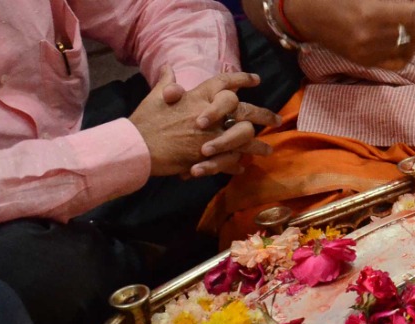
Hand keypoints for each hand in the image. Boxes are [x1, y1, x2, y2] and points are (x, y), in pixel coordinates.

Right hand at [130, 69, 279, 176]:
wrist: (137, 147)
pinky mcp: (208, 156)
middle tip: (276, 120)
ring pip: (243, 137)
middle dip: (263, 114)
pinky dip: (236, 164)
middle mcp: (208, 114)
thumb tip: (169, 67)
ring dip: (257, 145)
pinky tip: (241, 166)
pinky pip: (230, 160)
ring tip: (268, 150)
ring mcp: (210, 136)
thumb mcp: (155, 96)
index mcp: (197, 97)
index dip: (242, 78)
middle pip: (244, 110)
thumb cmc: (145, 121)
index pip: (224, 82)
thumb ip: (167, 81)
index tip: (257, 80)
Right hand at [285, 0, 414, 69]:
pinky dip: (405, 53)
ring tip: (408, 26)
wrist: (306, 14)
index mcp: (370, 13)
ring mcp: (368, 52)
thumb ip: (391, 0)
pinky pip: (397, 63)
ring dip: (413, 36)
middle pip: (412, 32)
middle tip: (413, 11)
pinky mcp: (365, 62)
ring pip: (408, 48)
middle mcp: (371, 37)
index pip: (412, 15)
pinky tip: (402, 43)